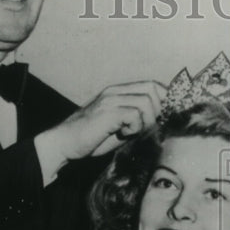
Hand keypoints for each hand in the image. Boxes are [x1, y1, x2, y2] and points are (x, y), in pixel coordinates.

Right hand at [38, 81, 165, 161]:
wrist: (64, 144)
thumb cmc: (91, 139)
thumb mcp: (120, 128)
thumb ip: (138, 121)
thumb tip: (162, 124)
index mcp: (119, 92)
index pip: (152, 85)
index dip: (165, 100)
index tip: (165, 119)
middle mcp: (115, 91)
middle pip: (153, 89)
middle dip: (158, 111)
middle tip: (150, 128)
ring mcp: (110, 100)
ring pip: (146, 102)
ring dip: (146, 122)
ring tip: (132, 133)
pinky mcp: (107, 112)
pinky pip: (134, 115)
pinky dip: (134, 128)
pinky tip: (123, 134)